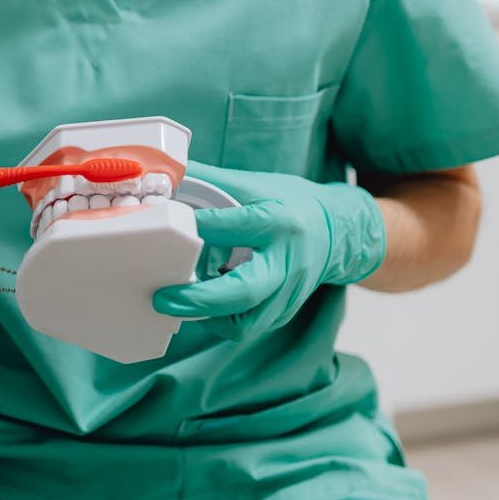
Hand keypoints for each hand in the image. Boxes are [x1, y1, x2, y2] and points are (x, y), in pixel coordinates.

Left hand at [153, 161, 385, 340]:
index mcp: (280, 222)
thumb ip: (210, 180)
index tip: (166, 223)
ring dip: (207, 316)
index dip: (199, 227)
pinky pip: (247, 327)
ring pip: (245, 321)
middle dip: (199, 299)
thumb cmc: (290, 204)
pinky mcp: (284, 311)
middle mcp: (287, 260)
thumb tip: (166, 172)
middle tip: (162, 298)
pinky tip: (204, 303)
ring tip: (179, 300)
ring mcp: (288, 292)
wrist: (336, 232)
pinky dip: (220, 320)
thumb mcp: (256, 184)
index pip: (236, 226)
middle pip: (244, 290)